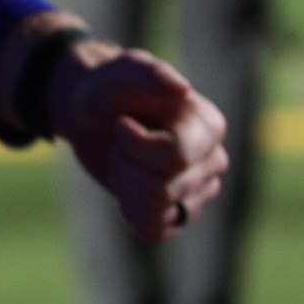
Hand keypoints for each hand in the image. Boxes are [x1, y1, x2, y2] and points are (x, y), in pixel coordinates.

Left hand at [48, 41, 228, 242]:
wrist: (92, 117)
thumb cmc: (110, 91)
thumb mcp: (121, 72)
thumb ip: (148, 74)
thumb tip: (181, 88)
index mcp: (208, 125)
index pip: (176, 156)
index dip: (136, 146)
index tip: (121, 124)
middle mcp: (212, 160)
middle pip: (163, 187)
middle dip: (125, 163)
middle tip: (119, 142)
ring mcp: (198, 191)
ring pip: (156, 209)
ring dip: (125, 183)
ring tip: (124, 161)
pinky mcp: (178, 215)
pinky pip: (155, 231)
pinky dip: (130, 210)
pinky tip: (127, 187)